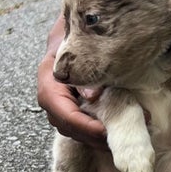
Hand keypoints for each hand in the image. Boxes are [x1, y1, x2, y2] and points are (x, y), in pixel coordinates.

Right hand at [36, 17, 109, 149]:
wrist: (71, 31)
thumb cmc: (77, 36)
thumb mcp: (81, 48)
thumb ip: (84, 68)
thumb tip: (92, 96)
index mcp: (49, 81)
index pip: (64, 113)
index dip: (85, 127)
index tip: (107, 132)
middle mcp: (50, 97)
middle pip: (68, 126)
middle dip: (93, 137)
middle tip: (119, 140)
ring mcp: (58, 104)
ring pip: (73, 130)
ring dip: (96, 138)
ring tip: (122, 138)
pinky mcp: (69, 107)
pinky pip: (80, 126)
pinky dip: (96, 131)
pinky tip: (116, 132)